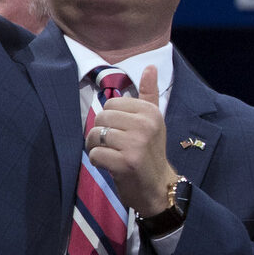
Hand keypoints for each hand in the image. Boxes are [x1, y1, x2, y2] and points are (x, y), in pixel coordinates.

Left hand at [89, 66, 176, 216]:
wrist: (159, 188)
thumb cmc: (150, 152)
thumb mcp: (153, 120)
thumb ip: (148, 93)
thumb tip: (150, 66)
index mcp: (150, 112)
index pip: (110, 103)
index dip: (110, 120)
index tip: (122, 132)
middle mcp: (145, 125)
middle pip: (100, 118)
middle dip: (101, 134)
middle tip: (115, 146)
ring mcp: (136, 144)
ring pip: (95, 135)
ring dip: (97, 148)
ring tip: (112, 155)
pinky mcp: (126, 163)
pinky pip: (95, 154)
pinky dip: (98, 162)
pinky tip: (112, 166)